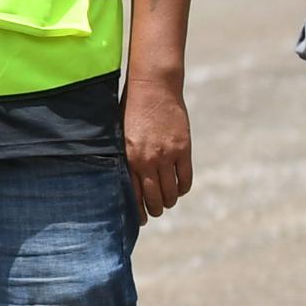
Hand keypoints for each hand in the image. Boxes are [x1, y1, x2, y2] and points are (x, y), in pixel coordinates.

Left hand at [123, 85, 193, 218]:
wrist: (153, 87)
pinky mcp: (183, 149)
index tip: (140, 219)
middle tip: (155, 211)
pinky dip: (183, 188)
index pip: (133, 194)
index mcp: (128, 157)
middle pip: (153, 198)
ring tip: (167, 201)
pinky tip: (179, 189)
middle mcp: (147, 160)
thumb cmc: (131, 108)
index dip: (137, 211)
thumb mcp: (120, 133)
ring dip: (169, 201)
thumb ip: (124, 157)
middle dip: (154, 210)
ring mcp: (167, 155)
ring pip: (171, 193)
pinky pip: (185, 179)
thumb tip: (125, 181)